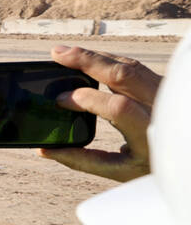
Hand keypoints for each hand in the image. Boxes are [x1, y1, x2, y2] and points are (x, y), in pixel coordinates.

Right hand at [39, 45, 159, 181]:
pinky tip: (85, 58)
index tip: (61, 100)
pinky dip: (106, 60)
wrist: (182, 151)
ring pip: (128, 65)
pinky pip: (131, 66)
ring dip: (93, 56)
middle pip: (124, 74)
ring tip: (64, 53)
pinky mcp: (160, 84)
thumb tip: (46, 151)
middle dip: (87, 61)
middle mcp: (160, 109)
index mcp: (149, 136)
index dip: (86, 99)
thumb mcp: (121, 170)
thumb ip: (84, 160)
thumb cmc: (152, 166)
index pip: (118, 108)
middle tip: (58, 55)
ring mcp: (162, 93)